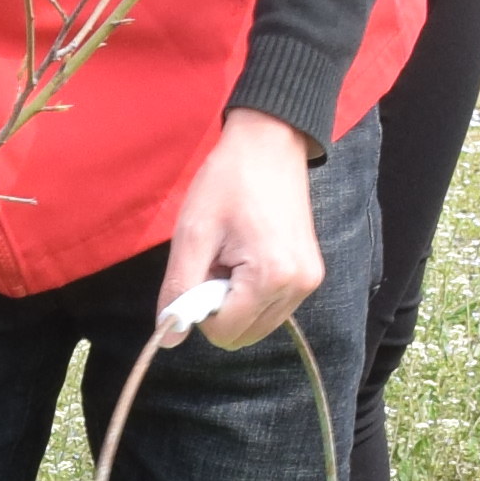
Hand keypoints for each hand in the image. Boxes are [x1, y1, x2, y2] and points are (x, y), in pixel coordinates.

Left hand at [155, 112, 325, 346]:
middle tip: (215, 260)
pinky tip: (247, 256)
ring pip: (257, 325)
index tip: (201, 266)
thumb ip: (179, 289)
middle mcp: (297, 287)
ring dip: (235, 302)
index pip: (224, 332)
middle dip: (220, 308)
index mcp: (271, 277)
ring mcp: (308, 283)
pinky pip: (272, 308)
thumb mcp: (192, 233)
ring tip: (232, 255)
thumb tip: (169, 336)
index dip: (200, 309)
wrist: (269, 144)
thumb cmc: (228, 181)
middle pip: (243, 335)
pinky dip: (252, 294)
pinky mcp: (310, 276)